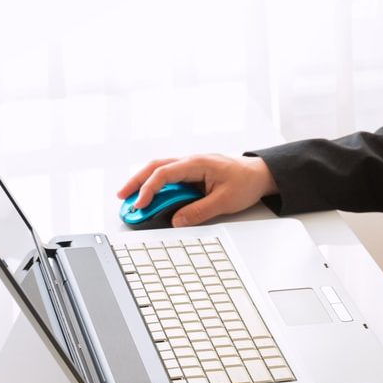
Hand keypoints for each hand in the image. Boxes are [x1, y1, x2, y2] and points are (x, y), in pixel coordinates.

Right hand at [116, 154, 278, 227]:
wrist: (260, 174)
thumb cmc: (246, 182)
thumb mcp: (225, 201)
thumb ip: (199, 211)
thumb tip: (177, 221)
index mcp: (197, 163)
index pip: (165, 173)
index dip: (149, 189)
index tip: (140, 204)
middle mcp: (190, 162)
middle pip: (155, 167)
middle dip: (136, 181)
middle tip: (121, 197)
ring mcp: (190, 167)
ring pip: (160, 171)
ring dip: (144, 183)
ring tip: (131, 199)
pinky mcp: (192, 174)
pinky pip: (169, 178)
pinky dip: (156, 187)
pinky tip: (149, 197)